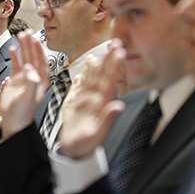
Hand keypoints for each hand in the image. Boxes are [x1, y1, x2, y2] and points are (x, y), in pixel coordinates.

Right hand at [0, 30, 51, 139]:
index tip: (36, 38)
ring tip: (21, 35)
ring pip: (26, 58)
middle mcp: (35, 77)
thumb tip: (31, 70)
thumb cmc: (23, 113)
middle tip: (27, 32)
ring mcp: (26, 78)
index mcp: (41, 81)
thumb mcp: (28, 97)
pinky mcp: (17, 80)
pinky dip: (15, 56)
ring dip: (24, 47)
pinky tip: (13, 48)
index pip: (42, 61)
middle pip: (34, 56)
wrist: (14, 122)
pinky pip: (17, 64)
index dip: (39, 49)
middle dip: (31, 44)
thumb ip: (31, 83)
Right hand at [58, 40, 125, 159]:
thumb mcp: (97, 134)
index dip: (115, 66)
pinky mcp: (75, 101)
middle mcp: (96, 98)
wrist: (74, 149)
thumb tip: (118, 106)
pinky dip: (83, 74)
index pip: (110, 80)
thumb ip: (108, 119)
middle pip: (103, 75)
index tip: (120, 53)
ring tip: (101, 51)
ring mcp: (86, 99)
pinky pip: (80, 85)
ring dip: (97, 64)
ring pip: (92, 77)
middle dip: (109, 59)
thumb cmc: (87, 144)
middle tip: (116, 43)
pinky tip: (87, 66)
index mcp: (102, 104)